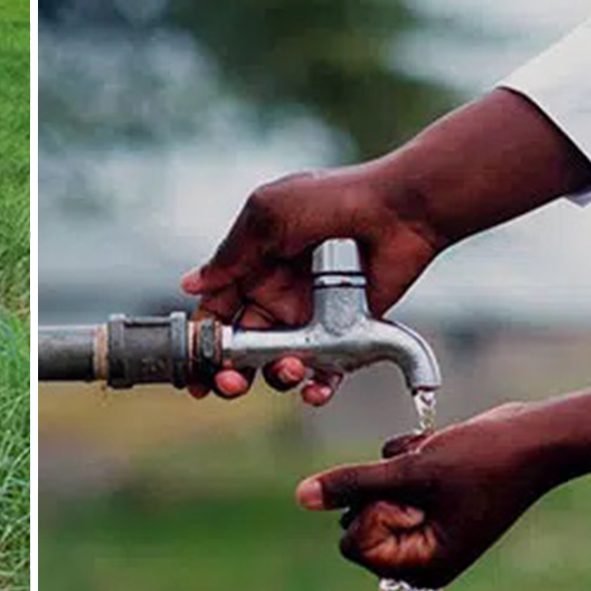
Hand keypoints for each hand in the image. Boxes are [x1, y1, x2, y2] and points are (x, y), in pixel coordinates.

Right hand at [181, 165, 441, 402]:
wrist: (398, 208)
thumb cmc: (332, 200)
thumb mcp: (268, 215)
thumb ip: (231, 254)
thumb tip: (191, 285)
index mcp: (253, 269)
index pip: (216, 314)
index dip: (201, 343)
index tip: (191, 370)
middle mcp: (278, 297)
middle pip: (241, 348)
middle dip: (229, 372)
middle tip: (229, 383)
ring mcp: (310, 318)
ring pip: (278, 363)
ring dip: (273, 377)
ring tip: (287, 367)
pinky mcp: (346, 334)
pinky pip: (325, 371)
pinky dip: (316, 388)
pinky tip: (314, 390)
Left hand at [296, 402, 562, 587]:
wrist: (537, 436)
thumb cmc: (483, 458)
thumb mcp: (411, 470)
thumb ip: (352, 484)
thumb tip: (302, 497)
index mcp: (423, 566)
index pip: (353, 544)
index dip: (372, 510)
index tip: (411, 494)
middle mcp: (423, 555)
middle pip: (358, 519)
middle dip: (383, 487)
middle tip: (427, 478)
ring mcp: (426, 527)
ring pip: (371, 493)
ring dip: (395, 467)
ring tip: (437, 464)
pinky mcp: (428, 500)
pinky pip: (389, 476)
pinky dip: (408, 456)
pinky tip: (440, 451)